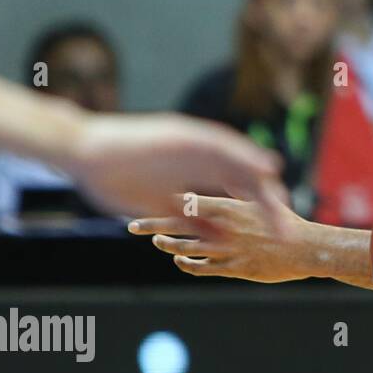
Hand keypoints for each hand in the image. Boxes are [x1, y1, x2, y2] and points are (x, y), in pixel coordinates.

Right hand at [68, 112, 285, 217]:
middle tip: (288, 208)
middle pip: (240, 172)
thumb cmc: (115, 178)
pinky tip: (257, 163)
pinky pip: (215, 145)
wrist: (84, 150)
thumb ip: (190, 217)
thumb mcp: (160, 203)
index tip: (279, 217)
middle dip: (264, 190)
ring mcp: (189, 142)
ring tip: (280, 182)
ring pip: (232, 156)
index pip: (232, 184)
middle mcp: (196, 154)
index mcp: (194, 169)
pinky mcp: (180, 134)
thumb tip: (218, 238)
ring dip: (257, 169)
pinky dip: (239, 154)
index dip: (256, 200)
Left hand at [128, 194, 313, 282]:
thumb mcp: (263, 199)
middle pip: (177, 226)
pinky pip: (202, 268)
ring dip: (167, 246)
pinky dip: (187, 264)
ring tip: (158, 242)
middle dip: (152, 225)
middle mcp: (224, 228)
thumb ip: (241, 188)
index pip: (188, 202)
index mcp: (229, 207)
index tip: (144, 199)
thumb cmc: (286, 222)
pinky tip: (181, 261)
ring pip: (185, 248)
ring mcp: (227, 250)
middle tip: (133, 225)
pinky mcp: (233, 269)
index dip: (164, 202)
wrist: (308, 248)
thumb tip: (228, 172)